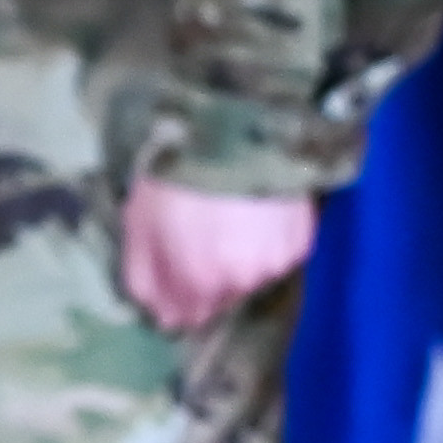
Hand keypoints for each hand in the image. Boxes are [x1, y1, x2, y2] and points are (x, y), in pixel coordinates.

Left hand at [121, 174, 318, 331]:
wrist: (237, 125)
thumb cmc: (179, 172)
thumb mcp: (140, 224)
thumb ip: (144, 280)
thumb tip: (158, 315)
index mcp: (198, 282)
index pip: (186, 318)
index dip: (176, 295)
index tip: (173, 269)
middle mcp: (242, 283)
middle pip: (221, 298)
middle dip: (209, 276)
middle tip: (202, 234)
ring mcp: (276, 262)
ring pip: (252, 277)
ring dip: (241, 259)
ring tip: (232, 219)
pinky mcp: (302, 240)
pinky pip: (279, 254)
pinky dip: (269, 240)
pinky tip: (258, 212)